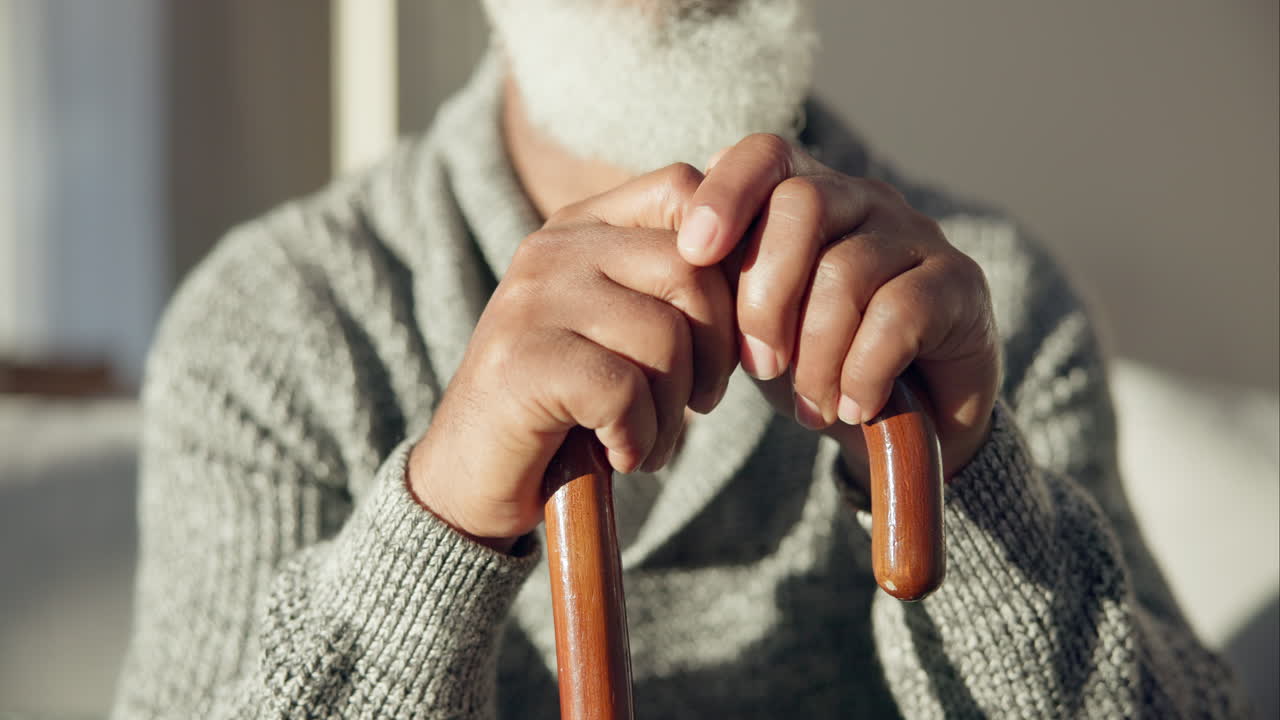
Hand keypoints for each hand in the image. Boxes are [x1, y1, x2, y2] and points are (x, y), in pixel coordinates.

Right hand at [408, 164, 735, 550]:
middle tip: (699, 405)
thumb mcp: (622, 328)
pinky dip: (639, 437)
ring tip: (651, 440)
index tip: (728, 337)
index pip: (686, 190)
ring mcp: (531, 301)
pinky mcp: (521, 361)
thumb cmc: (569, 404)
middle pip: (691, 269)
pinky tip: (620, 454)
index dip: (732, 258)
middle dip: (717, 352)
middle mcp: (552, 249)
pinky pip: (624, 389)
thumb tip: (770, 260)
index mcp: (582, 227)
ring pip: (665, 336)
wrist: (473, 477)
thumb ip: (673, 286)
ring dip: (675, 410)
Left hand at [675, 134, 999, 484]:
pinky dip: (862, 370)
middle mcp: (863, 199)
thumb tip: (668, 268)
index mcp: (804, 195)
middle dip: (765, 294)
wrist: (907, 421)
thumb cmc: (814, 362)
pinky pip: (898, 314)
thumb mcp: (752, 328)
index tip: (692, 253)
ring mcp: (915, 236)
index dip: (725, 193)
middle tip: (759, 366)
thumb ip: (718, 290)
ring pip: (847, 271)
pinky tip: (853, 404)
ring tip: (810, 404)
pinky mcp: (960, 284)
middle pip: (803, 204)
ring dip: (816, 353)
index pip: (764, 155)